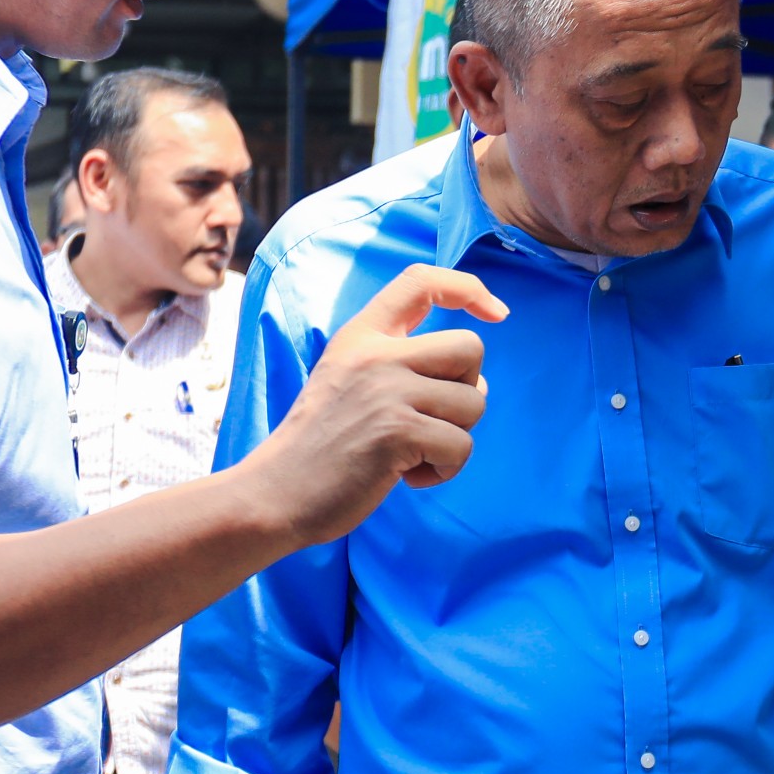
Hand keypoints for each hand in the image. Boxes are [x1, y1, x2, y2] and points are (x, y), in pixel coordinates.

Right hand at [236, 265, 505, 547]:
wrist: (276, 492)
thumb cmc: (323, 445)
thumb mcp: (350, 379)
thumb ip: (399, 362)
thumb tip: (473, 375)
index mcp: (361, 335)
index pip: (421, 282)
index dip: (468, 289)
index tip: (497, 313)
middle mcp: (375, 353)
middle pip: (471, 347)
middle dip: (467, 390)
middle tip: (429, 419)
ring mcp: (387, 390)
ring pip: (475, 402)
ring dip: (455, 436)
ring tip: (411, 452)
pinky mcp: (398, 432)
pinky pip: (462, 446)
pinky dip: (444, 470)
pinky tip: (406, 475)